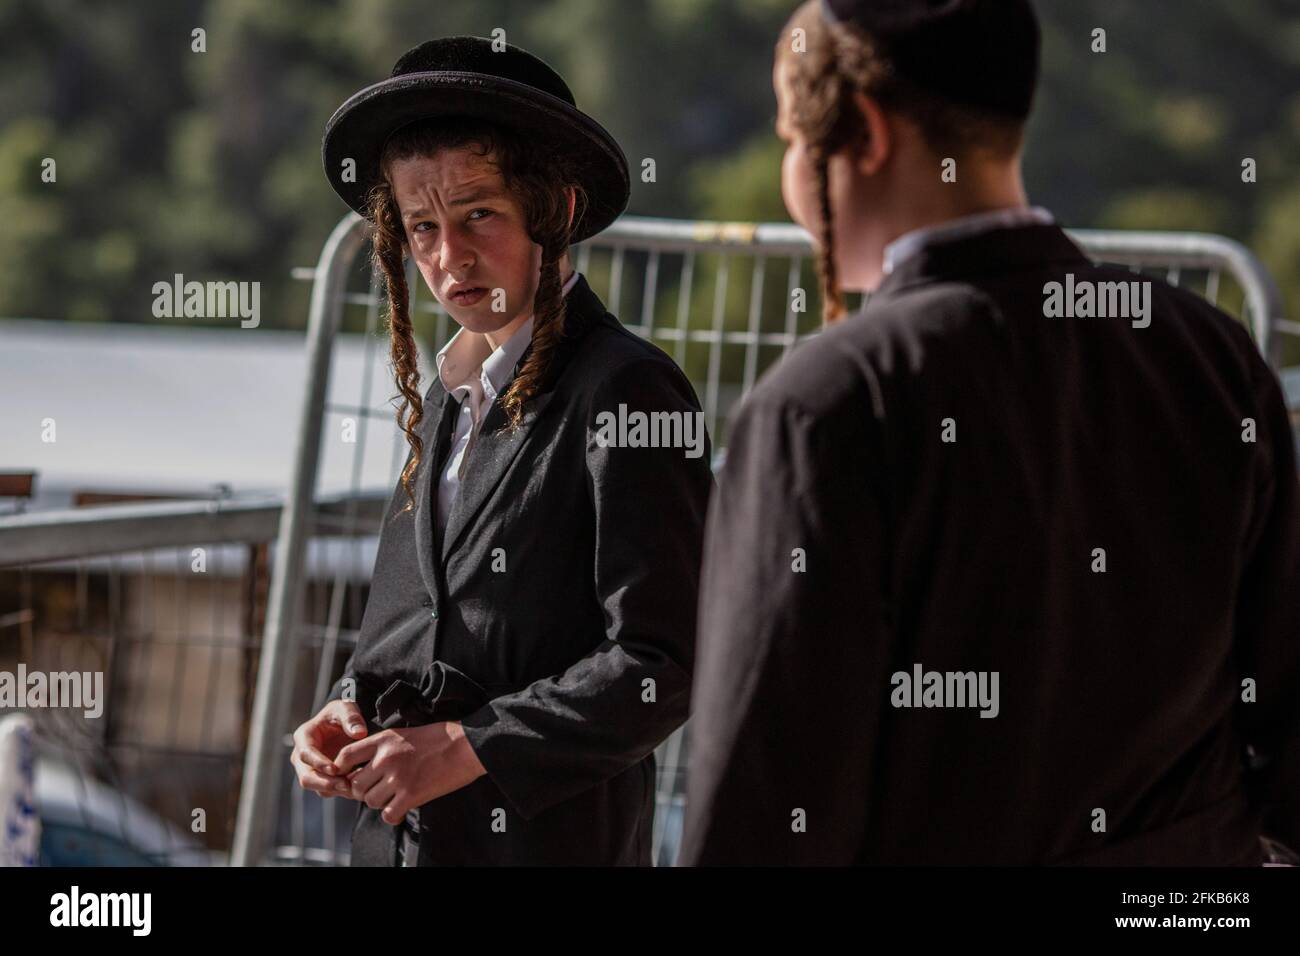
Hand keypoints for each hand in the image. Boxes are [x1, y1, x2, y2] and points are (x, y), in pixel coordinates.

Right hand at [290, 699, 368, 798]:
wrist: (344, 723)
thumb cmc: (342, 713)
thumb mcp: (346, 708)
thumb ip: (352, 718)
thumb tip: (360, 733)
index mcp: (304, 737)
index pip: (306, 754)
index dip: (318, 763)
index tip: (335, 769)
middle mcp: (302, 756)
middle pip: (306, 777)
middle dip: (324, 783)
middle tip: (345, 785)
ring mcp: (310, 769)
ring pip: (316, 788)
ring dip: (334, 790)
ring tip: (354, 788)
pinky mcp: (322, 778)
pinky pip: (328, 790)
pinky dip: (340, 791)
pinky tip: (357, 788)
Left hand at [334, 721, 487, 824]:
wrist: (466, 745)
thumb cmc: (439, 738)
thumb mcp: (404, 734)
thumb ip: (382, 748)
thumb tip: (365, 767)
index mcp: (383, 740)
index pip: (345, 756)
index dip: (342, 770)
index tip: (349, 776)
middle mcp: (386, 758)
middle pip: (356, 785)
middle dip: (364, 791)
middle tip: (378, 790)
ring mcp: (398, 777)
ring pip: (370, 801)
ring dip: (380, 803)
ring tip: (393, 797)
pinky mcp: (412, 795)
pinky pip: (388, 814)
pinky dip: (393, 814)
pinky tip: (402, 807)